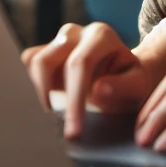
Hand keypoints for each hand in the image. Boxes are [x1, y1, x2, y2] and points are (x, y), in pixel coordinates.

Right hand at [21, 22, 157, 138]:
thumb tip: (99, 88)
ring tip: (55, 118)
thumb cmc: (129, 82)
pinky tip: (47, 106)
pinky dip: (32, 87)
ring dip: (39, 93)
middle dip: (50, 101)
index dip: (74, 98)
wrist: (120, 76)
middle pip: (49, 61)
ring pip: (34, 61)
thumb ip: (124, 86)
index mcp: (101, 35)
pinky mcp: (44, 52)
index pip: (80, 64)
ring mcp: (57, 41)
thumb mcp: (138, 85)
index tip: (74, 130)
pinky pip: (27, 65)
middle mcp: (76, 33)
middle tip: (61, 133)